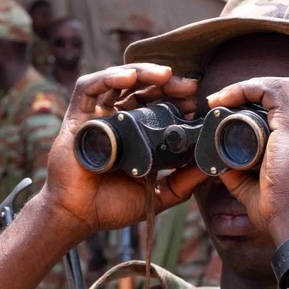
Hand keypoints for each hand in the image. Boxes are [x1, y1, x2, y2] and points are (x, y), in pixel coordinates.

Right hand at [39, 64, 206, 238]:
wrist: (80, 216)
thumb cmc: (112, 206)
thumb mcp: (158, 193)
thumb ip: (183, 182)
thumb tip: (212, 167)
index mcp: (132, 132)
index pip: (155, 104)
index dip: (175, 98)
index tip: (194, 103)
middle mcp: (113, 119)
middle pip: (139, 88)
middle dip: (165, 82)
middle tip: (187, 87)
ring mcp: (94, 116)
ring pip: (118, 80)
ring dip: (142, 72)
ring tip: (165, 75)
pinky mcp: (76, 116)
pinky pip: (89, 87)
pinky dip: (108, 78)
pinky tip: (128, 78)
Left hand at [204, 77, 288, 243]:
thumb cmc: (283, 211)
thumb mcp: (256, 187)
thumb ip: (240, 174)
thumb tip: (218, 164)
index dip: (262, 101)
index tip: (233, 110)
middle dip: (256, 88)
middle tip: (227, 101)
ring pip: (280, 85)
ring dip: (249, 87)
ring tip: (223, 98)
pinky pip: (271, 91)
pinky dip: (247, 89)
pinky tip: (227, 98)